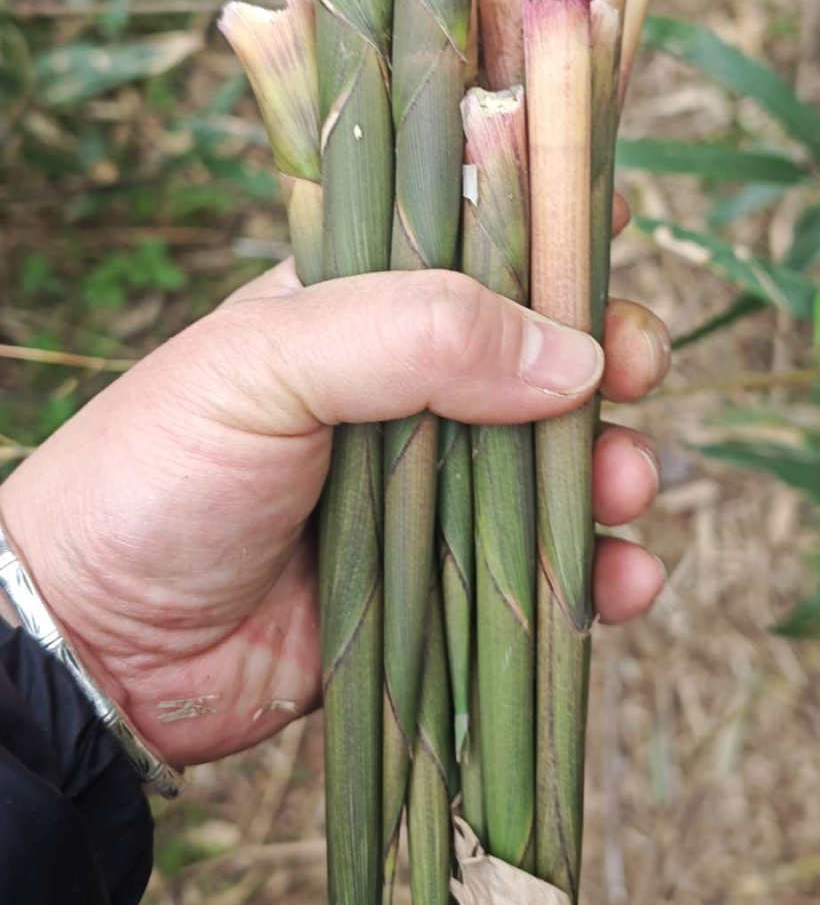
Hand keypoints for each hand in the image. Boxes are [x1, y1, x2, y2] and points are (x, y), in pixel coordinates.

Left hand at [0, 257, 669, 764]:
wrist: (96, 647)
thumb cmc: (158, 472)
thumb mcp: (269, 362)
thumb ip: (415, 334)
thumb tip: (571, 356)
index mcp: (357, 313)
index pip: (477, 257)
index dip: (555, 258)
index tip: (614, 261)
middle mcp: (399, 396)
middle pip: (537, 365)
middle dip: (604, 368)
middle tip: (638, 380)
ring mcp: (421, 496)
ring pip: (552, 470)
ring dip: (610, 472)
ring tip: (625, 489)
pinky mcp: (434, 594)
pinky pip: (537, 576)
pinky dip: (596, 576)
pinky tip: (624, 580)